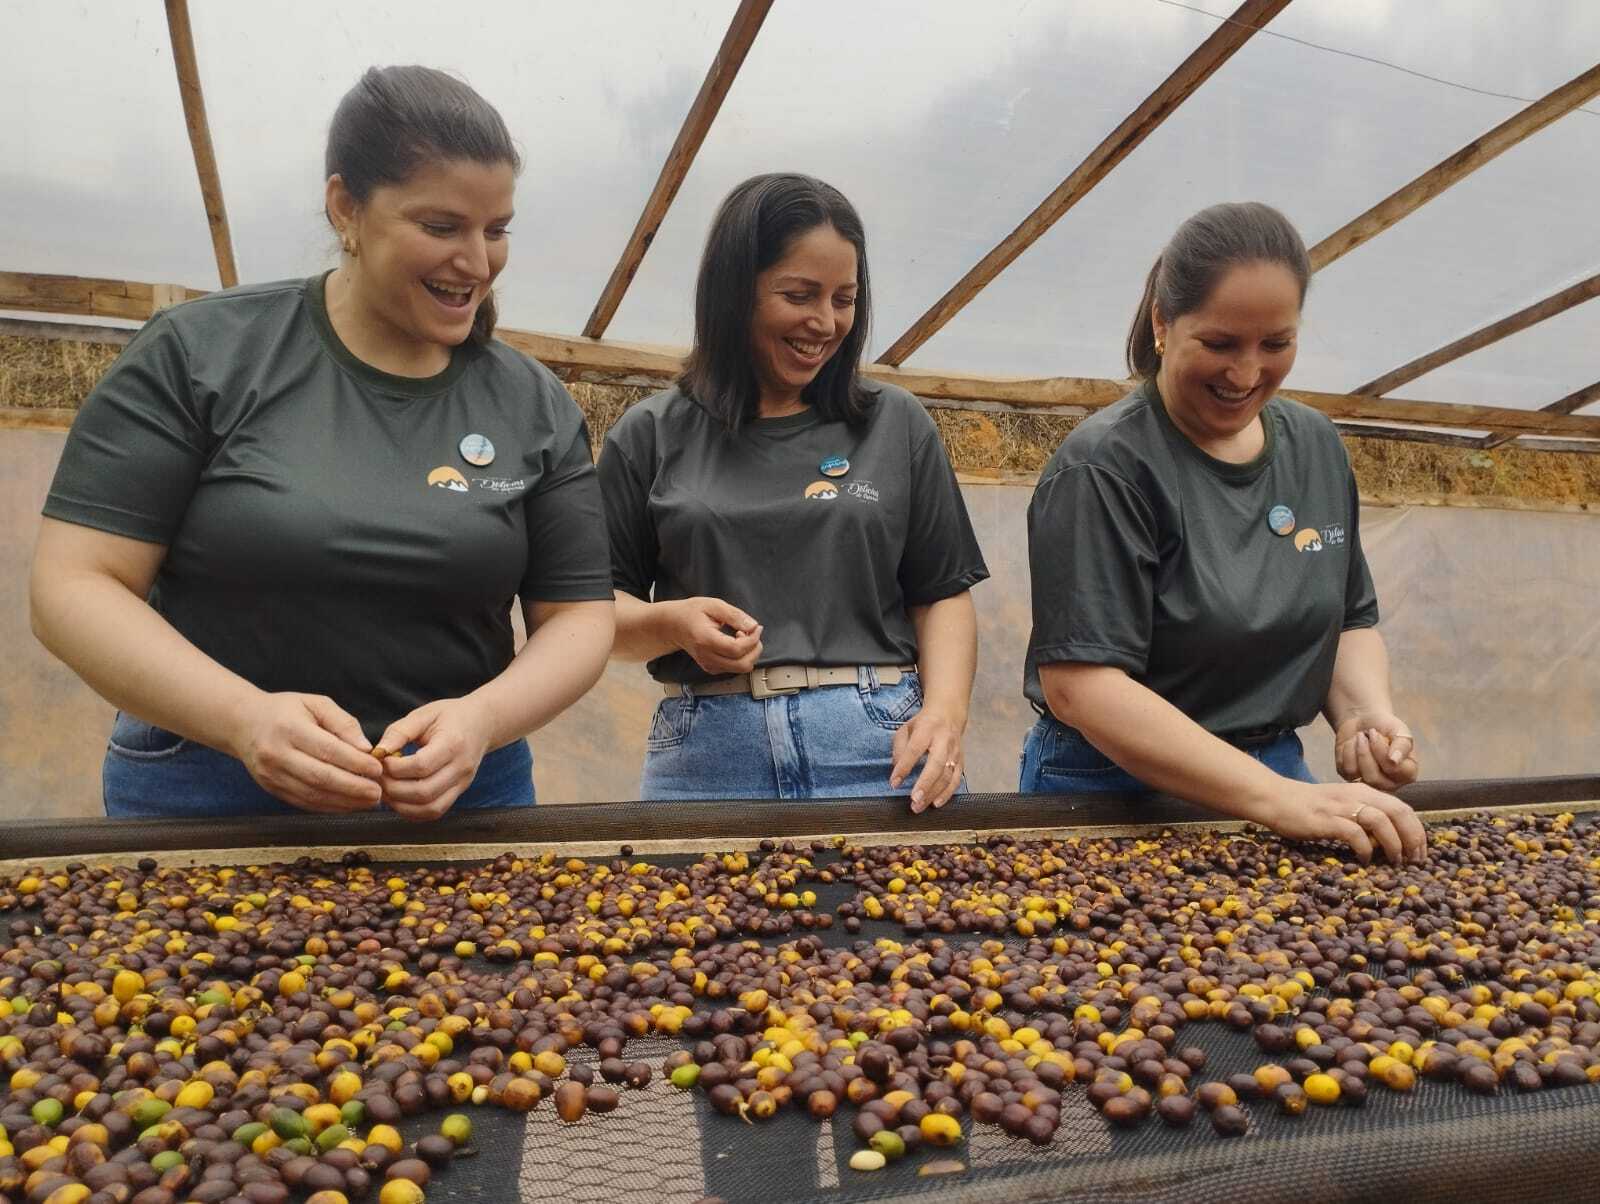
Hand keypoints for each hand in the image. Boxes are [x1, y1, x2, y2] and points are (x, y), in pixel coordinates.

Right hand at [228, 692, 383, 813]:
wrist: (244, 724)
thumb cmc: (286, 711)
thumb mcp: (316, 704)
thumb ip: (343, 724)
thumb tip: (367, 749)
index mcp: (289, 729)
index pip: (328, 750)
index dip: (355, 763)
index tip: (378, 769)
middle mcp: (277, 755)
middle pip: (320, 777)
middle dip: (353, 788)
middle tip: (378, 792)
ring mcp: (271, 776)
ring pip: (313, 795)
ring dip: (345, 801)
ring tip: (369, 800)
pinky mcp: (272, 789)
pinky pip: (304, 802)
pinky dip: (330, 806)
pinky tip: (349, 804)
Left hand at [374, 698, 496, 821]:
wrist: (481, 724)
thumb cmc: (450, 716)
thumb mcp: (423, 715)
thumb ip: (399, 732)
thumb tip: (377, 752)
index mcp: (453, 743)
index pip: (421, 765)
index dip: (395, 768)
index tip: (381, 760)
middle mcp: (461, 768)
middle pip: (424, 792)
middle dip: (393, 789)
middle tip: (378, 778)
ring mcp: (462, 783)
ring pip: (430, 808)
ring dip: (401, 805)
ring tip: (386, 790)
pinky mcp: (459, 792)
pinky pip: (435, 812)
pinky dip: (413, 811)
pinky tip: (399, 799)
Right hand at [667, 597, 762, 675]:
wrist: (674, 625)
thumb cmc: (691, 613)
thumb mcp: (713, 605)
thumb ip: (734, 615)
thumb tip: (753, 626)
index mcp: (706, 640)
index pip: (736, 649)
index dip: (752, 639)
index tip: (757, 627)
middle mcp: (707, 657)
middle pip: (742, 665)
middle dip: (755, 649)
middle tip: (752, 633)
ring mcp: (708, 665)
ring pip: (740, 669)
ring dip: (749, 654)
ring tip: (742, 637)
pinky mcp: (711, 668)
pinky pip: (734, 669)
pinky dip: (742, 657)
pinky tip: (735, 643)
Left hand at [890, 708, 965, 813]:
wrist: (950, 714)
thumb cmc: (924, 724)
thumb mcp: (906, 728)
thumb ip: (899, 747)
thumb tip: (896, 767)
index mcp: (927, 729)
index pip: (914, 750)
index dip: (904, 767)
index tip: (894, 783)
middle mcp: (944, 741)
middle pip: (936, 764)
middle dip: (925, 784)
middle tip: (914, 800)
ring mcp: (955, 752)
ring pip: (947, 775)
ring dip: (933, 793)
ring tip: (919, 806)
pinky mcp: (961, 761)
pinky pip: (956, 780)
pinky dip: (947, 794)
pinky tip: (936, 803)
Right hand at [1267, 781, 1426, 864]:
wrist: (1275, 798)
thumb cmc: (1309, 806)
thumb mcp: (1342, 805)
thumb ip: (1363, 816)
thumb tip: (1387, 840)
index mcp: (1364, 792)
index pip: (1403, 808)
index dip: (1417, 830)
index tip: (1420, 851)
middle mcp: (1357, 796)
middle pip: (1398, 812)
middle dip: (1413, 837)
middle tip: (1415, 860)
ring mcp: (1341, 807)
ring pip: (1381, 821)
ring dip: (1393, 843)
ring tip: (1395, 861)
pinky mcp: (1326, 819)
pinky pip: (1355, 833)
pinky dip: (1365, 849)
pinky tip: (1365, 860)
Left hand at [1334, 712, 1417, 789]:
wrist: (1364, 719)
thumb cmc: (1386, 726)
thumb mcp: (1400, 731)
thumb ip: (1402, 746)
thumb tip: (1394, 761)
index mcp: (1407, 774)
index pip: (1392, 769)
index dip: (1380, 750)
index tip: (1375, 733)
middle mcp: (1389, 783)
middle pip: (1373, 778)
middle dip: (1365, 752)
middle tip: (1367, 733)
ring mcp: (1369, 782)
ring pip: (1356, 774)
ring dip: (1356, 749)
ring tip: (1361, 736)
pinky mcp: (1351, 777)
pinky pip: (1344, 769)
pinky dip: (1346, 751)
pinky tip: (1353, 744)